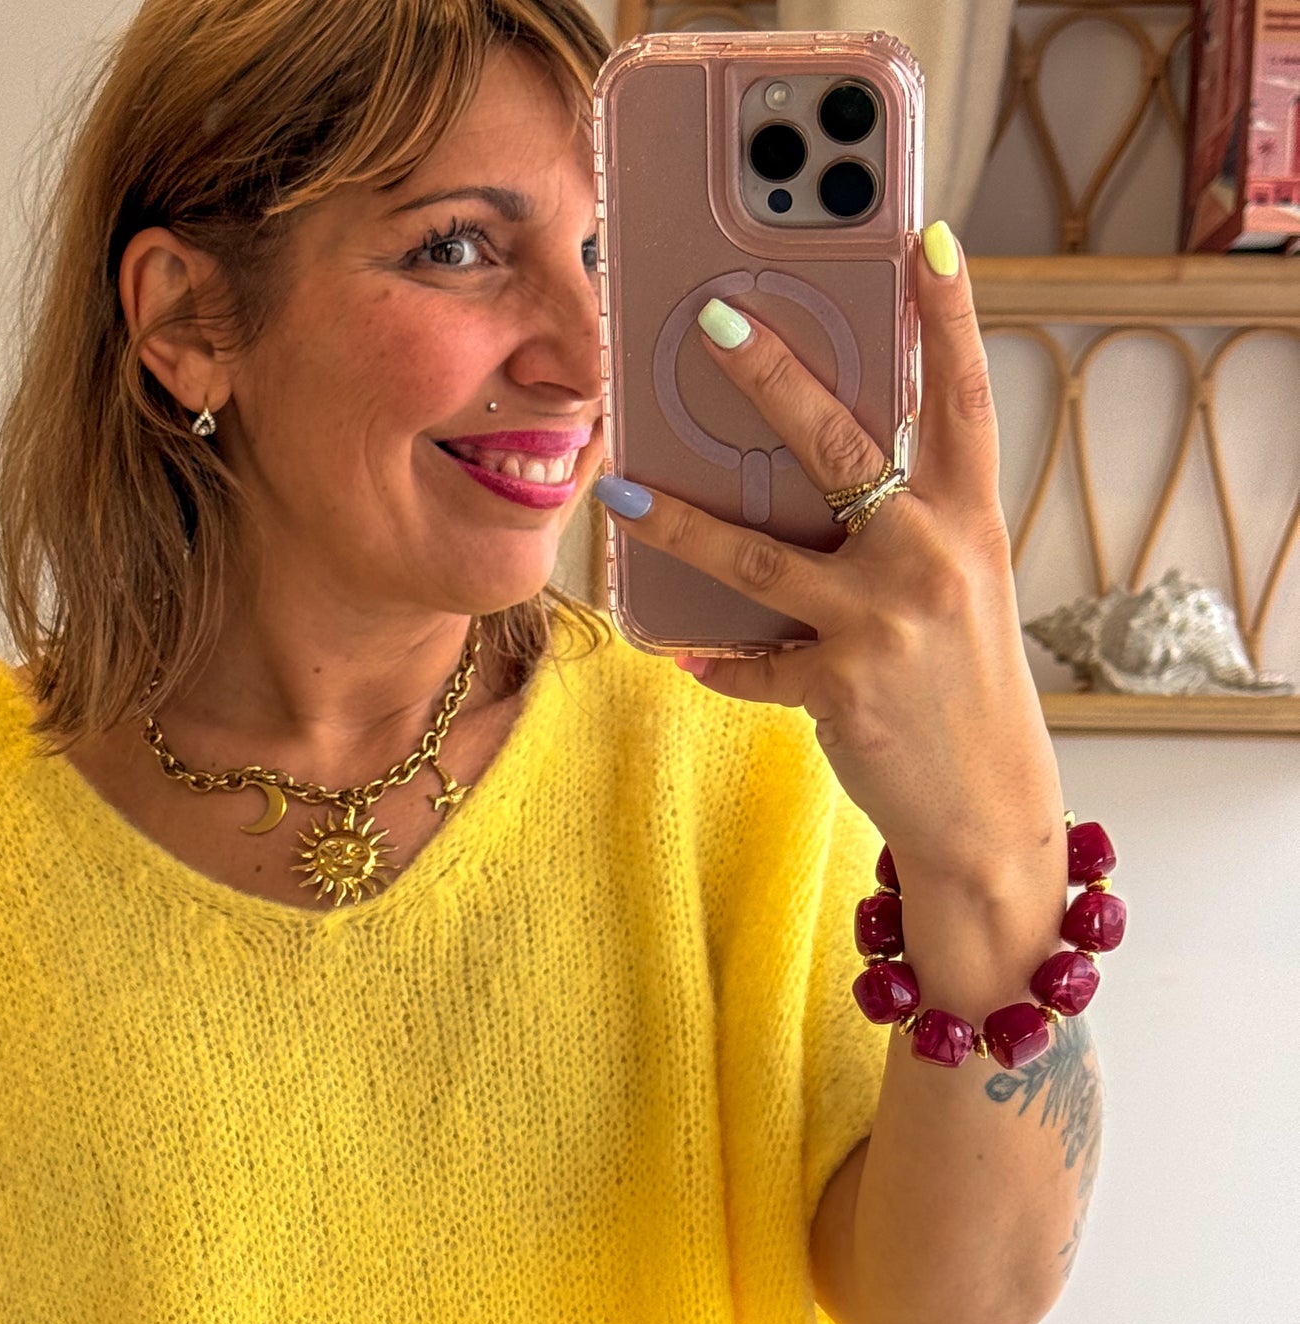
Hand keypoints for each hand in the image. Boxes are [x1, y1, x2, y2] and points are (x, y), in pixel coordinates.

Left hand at [597, 223, 1065, 890]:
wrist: (986, 805)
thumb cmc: (958, 682)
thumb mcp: (955, 584)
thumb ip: (903, 523)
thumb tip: (810, 468)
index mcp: (968, 517)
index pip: (963, 396)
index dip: (948, 316)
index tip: (924, 237)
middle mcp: (931, 555)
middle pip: (840, 445)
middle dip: (773, 377)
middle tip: (712, 322)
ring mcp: (883, 622)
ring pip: (760, 555)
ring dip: (679, 521)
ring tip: (619, 491)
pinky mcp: (841, 687)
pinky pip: (751, 663)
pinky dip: (715, 661)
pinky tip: (683, 652)